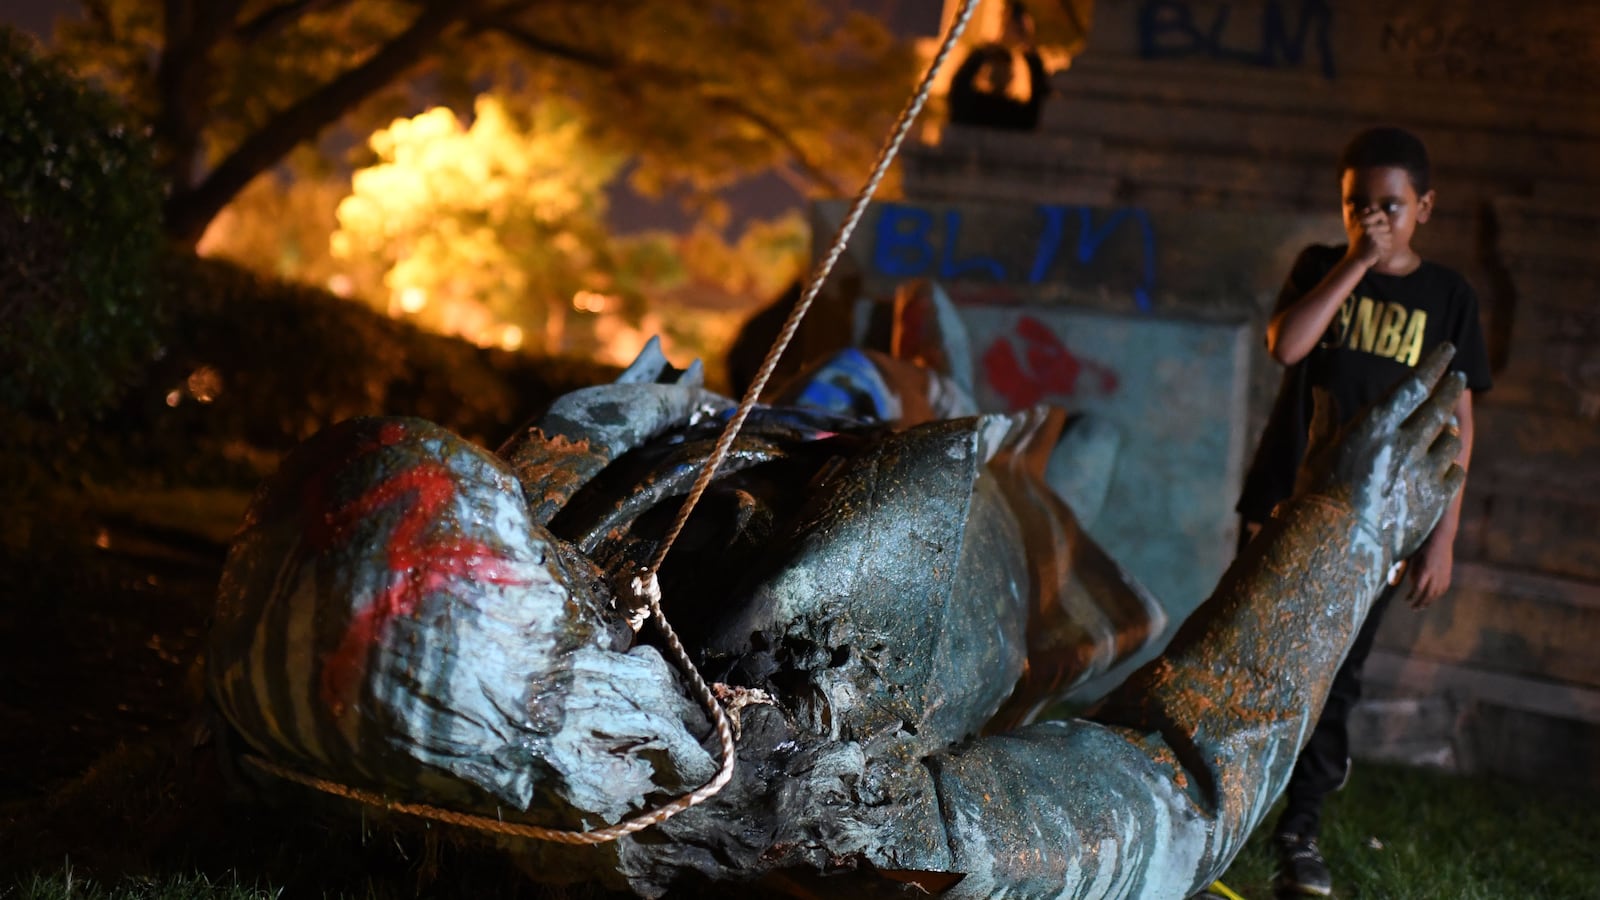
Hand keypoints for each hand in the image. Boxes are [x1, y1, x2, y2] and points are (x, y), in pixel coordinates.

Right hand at [1295, 344, 1466, 563]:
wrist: (1337, 546)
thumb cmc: (1318, 495)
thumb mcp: (1318, 452)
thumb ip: (1326, 418)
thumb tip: (1321, 391)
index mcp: (1374, 426)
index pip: (1414, 384)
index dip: (1434, 363)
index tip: (1448, 349)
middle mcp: (1404, 443)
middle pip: (1439, 406)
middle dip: (1451, 388)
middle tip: (1458, 378)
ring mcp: (1424, 472)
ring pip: (1451, 439)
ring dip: (1449, 429)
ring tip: (1448, 426)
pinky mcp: (1436, 501)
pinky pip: (1455, 473)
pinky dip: (1451, 465)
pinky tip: (1447, 464)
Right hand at [1348, 207, 1393, 267]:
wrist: (1355, 259)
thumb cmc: (1356, 243)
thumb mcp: (1352, 227)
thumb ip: (1353, 214)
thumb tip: (1351, 202)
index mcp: (1361, 219)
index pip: (1380, 213)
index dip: (1381, 220)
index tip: (1373, 228)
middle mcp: (1365, 225)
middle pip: (1386, 225)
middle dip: (1383, 232)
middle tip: (1373, 239)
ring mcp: (1371, 233)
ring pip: (1388, 234)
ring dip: (1384, 241)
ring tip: (1374, 245)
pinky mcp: (1376, 242)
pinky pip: (1388, 243)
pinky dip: (1384, 248)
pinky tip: (1376, 250)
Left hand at [1406, 532, 1453, 608]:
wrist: (1442, 537)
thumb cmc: (1424, 545)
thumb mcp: (1415, 557)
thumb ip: (1413, 571)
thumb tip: (1412, 584)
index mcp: (1427, 569)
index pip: (1418, 588)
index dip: (1412, 596)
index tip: (1406, 600)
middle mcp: (1437, 574)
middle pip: (1428, 593)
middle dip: (1420, 602)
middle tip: (1413, 608)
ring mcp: (1444, 574)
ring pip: (1437, 592)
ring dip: (1429, 601)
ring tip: (1421, 606)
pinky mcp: (1448, 573)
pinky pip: (1443, 588)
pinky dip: (1437, 594)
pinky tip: (1432, 598)